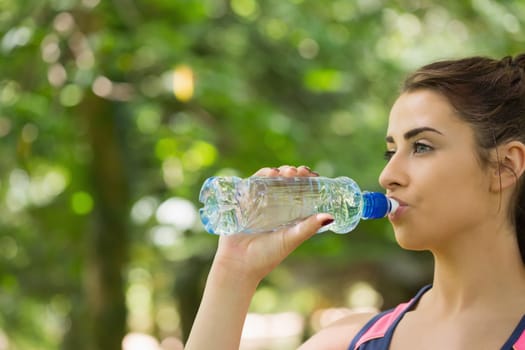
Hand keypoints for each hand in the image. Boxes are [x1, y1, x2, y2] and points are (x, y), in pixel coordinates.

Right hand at [212, 165, 333, 284]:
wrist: (239, 265)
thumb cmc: (267, 256)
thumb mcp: (291, 238)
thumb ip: (309, 228)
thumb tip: (331, 216)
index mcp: (287, 214)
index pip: (299, 191)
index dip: (306, 180)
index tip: (313, 175)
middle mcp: (273, 205)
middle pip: (284, 182)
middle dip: (293, 172)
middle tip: (299, 171)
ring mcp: (257, 202)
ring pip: (269, 180)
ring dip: (279, 171)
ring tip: (286, 172)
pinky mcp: (243, 201)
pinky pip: (251, 183)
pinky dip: (261, 175)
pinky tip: (270, 173)